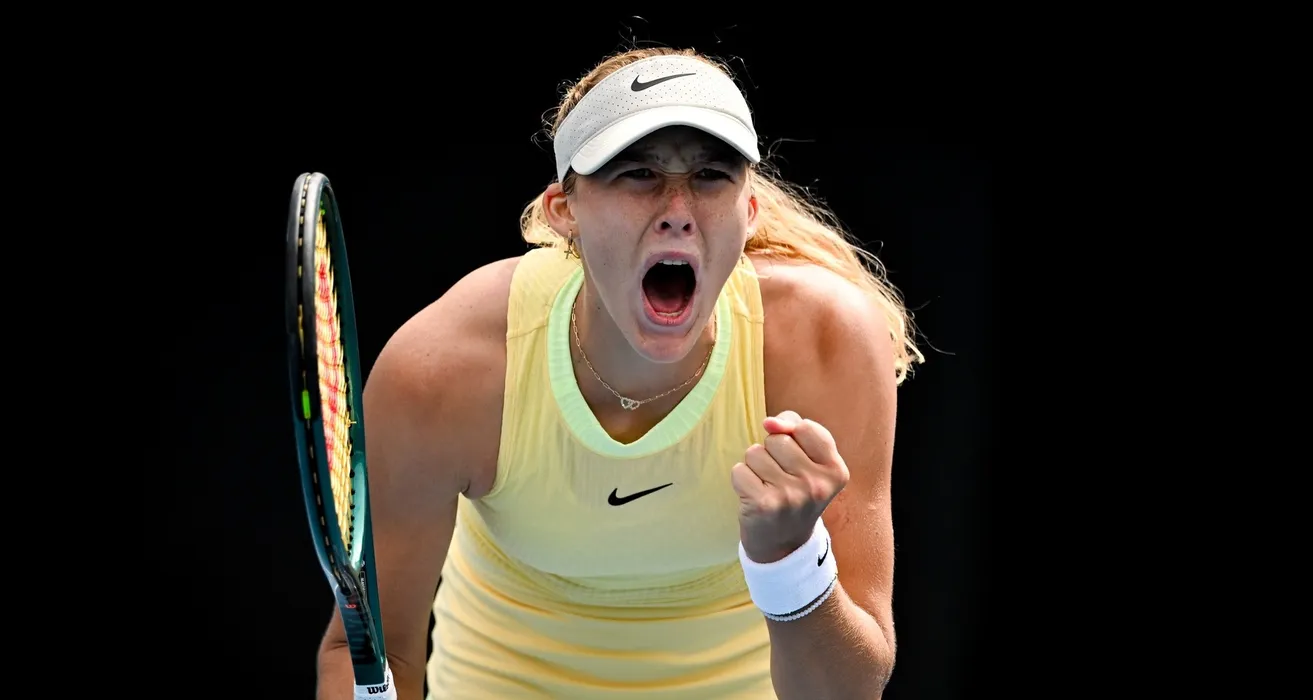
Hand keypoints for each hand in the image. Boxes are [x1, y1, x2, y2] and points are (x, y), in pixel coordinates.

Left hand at [731, 410, 849, 562]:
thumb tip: (769, 422)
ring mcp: (791, 496)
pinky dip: (742, 480)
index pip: (804, 427)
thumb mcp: (810, 462)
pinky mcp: (764, 505)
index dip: (791, 436)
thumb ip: (795, 429)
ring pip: (755, 453)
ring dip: (755, 466)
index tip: (795, 458)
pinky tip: (755, 496)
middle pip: (777, 439)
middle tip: (781, 478)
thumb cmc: (796, 492)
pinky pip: (739, 470)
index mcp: (836, 471)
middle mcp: (817, 485)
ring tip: (768, 487)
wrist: (784, 545)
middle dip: (772, 452)